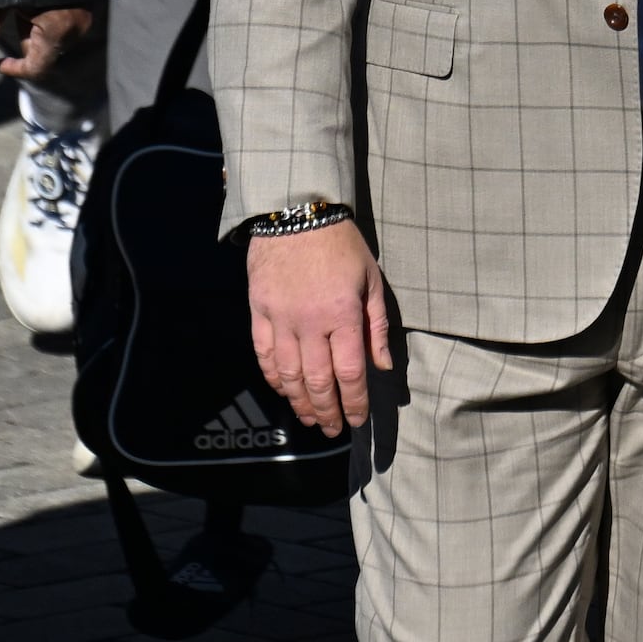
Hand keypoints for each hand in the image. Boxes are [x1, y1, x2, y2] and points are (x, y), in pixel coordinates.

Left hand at [0, 3, 95, 83]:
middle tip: (14, 14)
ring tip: (25, 5)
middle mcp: (76, 28)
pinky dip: (49, 22)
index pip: (36, 68)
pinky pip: (66, 26)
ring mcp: (85, 16)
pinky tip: (38, 1)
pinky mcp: (87, 5)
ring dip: (37, 32)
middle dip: (26, 44)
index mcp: (57, 31)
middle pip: (46, 54)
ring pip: (56, 40)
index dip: (14, 69)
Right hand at [248, 217, 391, 436]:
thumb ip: (377, 326)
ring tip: (309, 418)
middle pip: (318, 381)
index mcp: (343, 314)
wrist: (296, 212)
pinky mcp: (259, 310)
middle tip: (333, 429)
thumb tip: (383, 366)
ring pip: (288, 374)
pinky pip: (264, 353)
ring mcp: (280, 317)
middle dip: (327, 410)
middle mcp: (310, 322)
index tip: (357, 420)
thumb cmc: (342, 245)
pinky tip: (283, 390)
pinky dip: (273, 376)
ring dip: (299, 401)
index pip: (350, 372)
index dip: (354, 402)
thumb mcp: (372, 279)